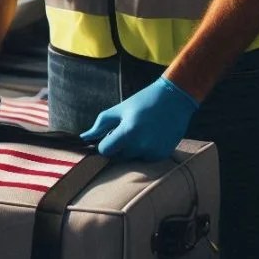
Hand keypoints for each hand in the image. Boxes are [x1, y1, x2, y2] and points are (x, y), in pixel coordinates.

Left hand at [79, 76, 198, 160]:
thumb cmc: (143, 101)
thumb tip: (84, 138)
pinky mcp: (163, 155)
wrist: (175, 98)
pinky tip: (150, 135)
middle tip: (126, 129)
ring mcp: (153, 152)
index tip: (109, 135)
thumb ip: (100, 125)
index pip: (105, 151)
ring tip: (139, 131)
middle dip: (118, 146)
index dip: (104, 144)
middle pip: (118, 156)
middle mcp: (141, 146)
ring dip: (131, 150)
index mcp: (128, 132)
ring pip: (132, 159)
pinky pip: (145, 159)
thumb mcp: (119, 109)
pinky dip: (144, 151)